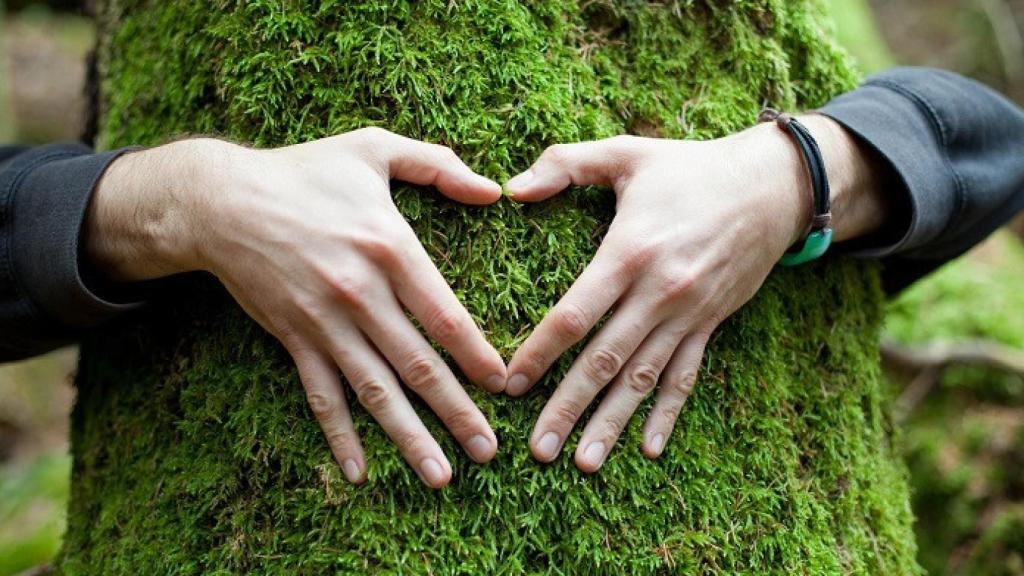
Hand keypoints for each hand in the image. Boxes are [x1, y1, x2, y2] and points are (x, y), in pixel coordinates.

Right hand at [85, 128, 506, 487]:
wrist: (221, 201)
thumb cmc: (305, 171)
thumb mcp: (374, 148)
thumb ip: (438, 164)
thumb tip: (494, 190)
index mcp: (390, 247)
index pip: (446, 316)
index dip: (478, 356)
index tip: (505, 387)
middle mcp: (361, 293)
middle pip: (418, 365)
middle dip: (457, 412)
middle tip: (488, 450)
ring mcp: (325, 322)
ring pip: (375, 391)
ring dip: (409, 437)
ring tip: (441, 476)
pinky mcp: (294, 338)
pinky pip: (321, 396)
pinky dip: (339, 436)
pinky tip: (358, 473)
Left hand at [503, 115, 890, 471]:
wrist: (773, 187)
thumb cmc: (690, 168)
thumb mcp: (626, 153)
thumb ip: (565, 164)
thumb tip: (511, 187)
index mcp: (628, 253)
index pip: (574, 316)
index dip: (539, 353)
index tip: (510, 385)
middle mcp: (658, 293)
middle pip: (604, 361)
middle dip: (568, 407)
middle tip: (538, 450)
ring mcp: (687, 315)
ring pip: (643, 379)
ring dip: (612, 423)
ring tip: (584, 463)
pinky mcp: (709, 325)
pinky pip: (685, 377)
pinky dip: (667, 414)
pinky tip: (648, 449)